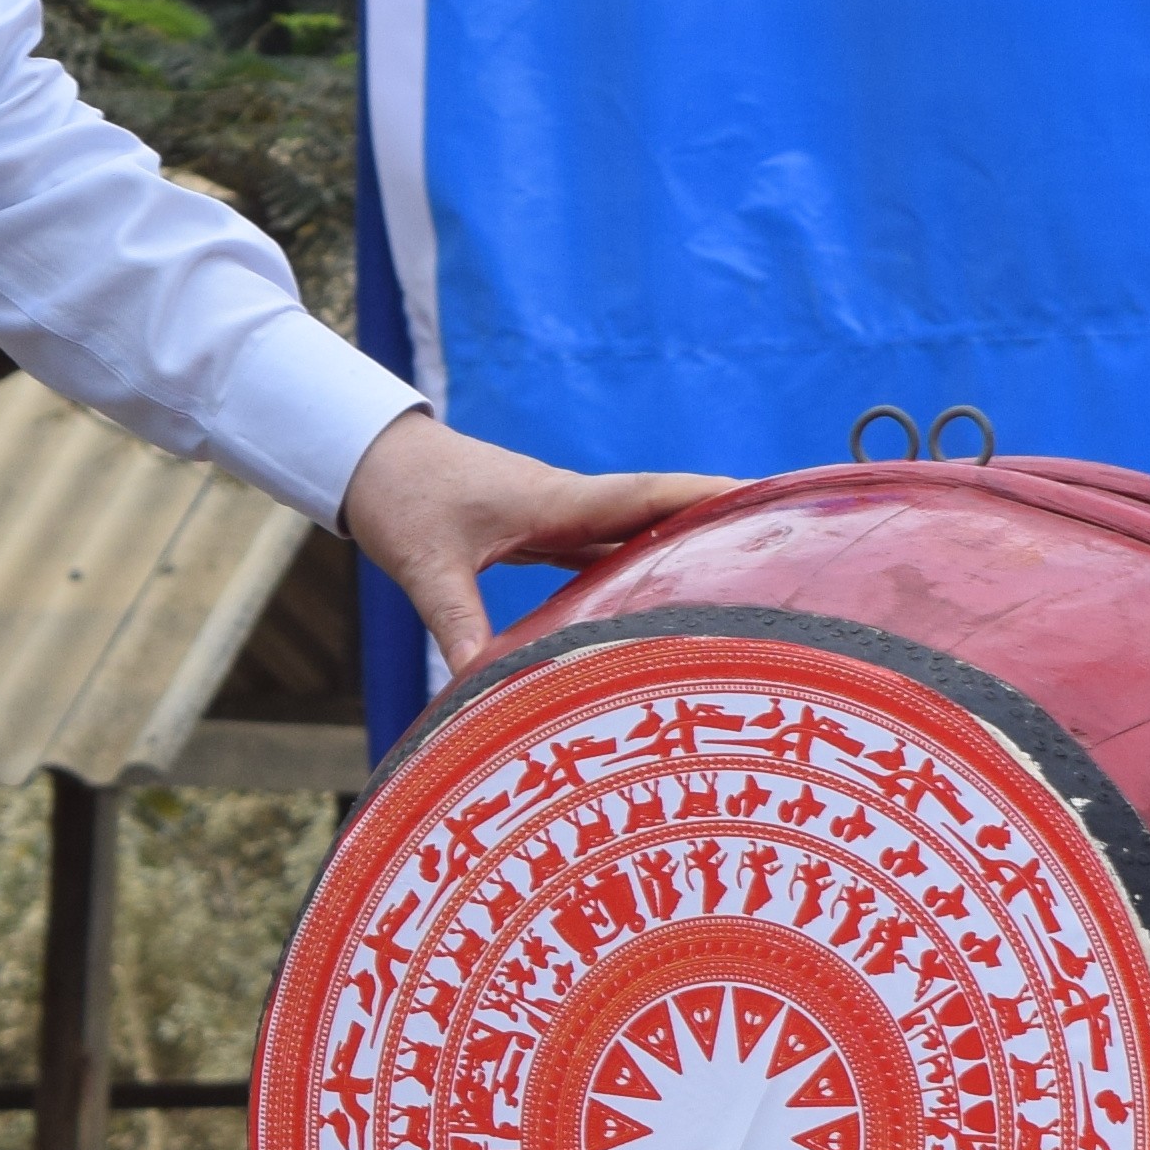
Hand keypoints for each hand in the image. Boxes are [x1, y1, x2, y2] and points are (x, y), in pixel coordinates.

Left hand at [337, 410, 728, 668]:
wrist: (368, 460)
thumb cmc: (401, 501)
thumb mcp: (428, 570)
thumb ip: (460, 627)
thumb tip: (482, 690)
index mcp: (556, 500)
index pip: (647, 495)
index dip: (707, 496)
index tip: (763, 495)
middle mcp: (568, 502)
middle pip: (658, 509)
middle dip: (718, 519)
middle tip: (782, 537)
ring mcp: (557, 514)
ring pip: (633, 528)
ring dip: (682, 542)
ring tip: (741, 571)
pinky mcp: (540, 528)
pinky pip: (602, 545)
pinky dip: (637, 561)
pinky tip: (660, 590)